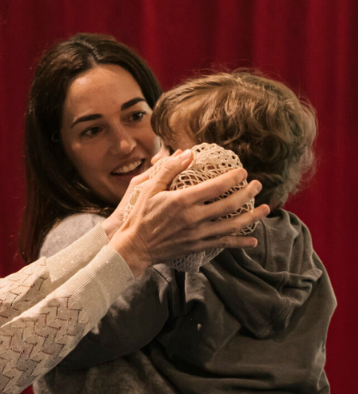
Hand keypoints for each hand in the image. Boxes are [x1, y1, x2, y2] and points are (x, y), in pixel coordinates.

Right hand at [106, 149, 269, 276]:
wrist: (135, 247)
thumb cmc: (140, 216)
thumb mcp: (149, 188)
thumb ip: (169, 169)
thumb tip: (187, 153)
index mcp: (182, 201)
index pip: (216, 187)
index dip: (233, 178)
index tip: (242, 172)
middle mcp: (194, 218)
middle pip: (230, 205)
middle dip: (248, 194)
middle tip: (257, 185)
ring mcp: (198, 234)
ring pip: (232, 226)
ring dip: (252, 217)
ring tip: (266, 209)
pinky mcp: (198, 246)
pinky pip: (224, 244)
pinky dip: (240, 242)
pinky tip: (253, 240)